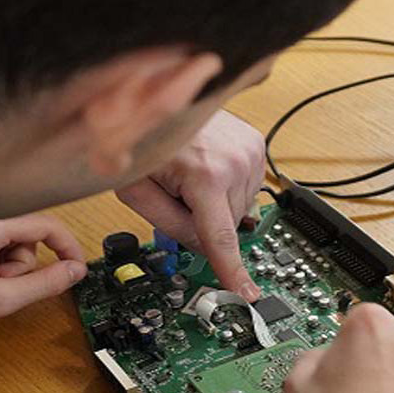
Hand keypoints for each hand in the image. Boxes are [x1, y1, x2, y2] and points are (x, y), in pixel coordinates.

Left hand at [115, 110, 264, 300]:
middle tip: (175, 190)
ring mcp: (251, 151)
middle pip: (226, 225)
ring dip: (215, 202)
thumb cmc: (144, 136)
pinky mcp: (257, 144)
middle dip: (202, 219)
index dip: (232, 272)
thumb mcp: (136, 190)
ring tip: (191, 171)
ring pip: (238, 208)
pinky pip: (246, 186)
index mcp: (205, 176)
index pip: (220, 239)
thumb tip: (199, 246)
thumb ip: (168, 226)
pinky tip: (207, 167)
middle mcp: (237, 162)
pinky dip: (227, 186)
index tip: (247, 295)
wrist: (161, 96)